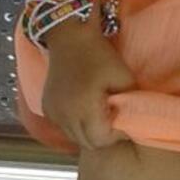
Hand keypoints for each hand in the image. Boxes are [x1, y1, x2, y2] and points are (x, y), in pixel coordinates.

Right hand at [41, 28, 135, 149]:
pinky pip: (64, 127)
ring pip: (75, 137)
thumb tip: (132, 119)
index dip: (117, 135)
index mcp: (83, 109)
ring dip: (89, 132)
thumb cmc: (98, 55)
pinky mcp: (47, 108)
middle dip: (104, 136)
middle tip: (115, 120)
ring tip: (101, 114)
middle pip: (88, 143)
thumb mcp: (123, 76)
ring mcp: (53, 113)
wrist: (69, 37)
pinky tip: (85, 110)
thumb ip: (129, 102)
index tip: (125, 121)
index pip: (101, 140)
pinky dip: (76, 125)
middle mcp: (64, 116)